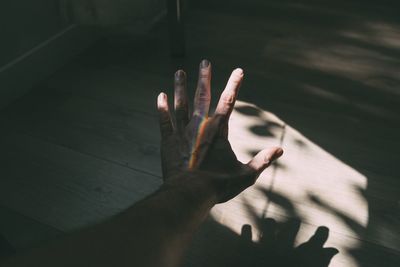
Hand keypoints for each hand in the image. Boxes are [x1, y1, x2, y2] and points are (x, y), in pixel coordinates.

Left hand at [157, 60, 282, 202]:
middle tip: (205, 62)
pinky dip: (162, 108)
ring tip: (179, 71)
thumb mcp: (246, 175)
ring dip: (180, 87)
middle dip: (205, 78)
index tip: (238, 70)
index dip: (234, 85)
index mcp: (218, 131)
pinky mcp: (168, 141)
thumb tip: (280, 150)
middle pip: (203, 97)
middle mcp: (200, 126)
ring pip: (181, 104)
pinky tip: (160, 96)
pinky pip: (165, 121)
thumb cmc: (218, 185)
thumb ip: (262, 161)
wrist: (189, 195)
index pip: (229, 102)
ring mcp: (182, 132)